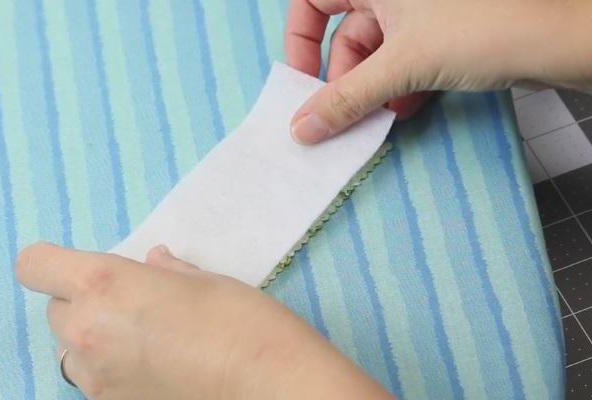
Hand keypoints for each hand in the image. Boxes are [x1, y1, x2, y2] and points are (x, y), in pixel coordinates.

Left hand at [16, 242, 394, 399]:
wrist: (269, 385)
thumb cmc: (242, 320)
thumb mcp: (206, 282)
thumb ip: (166, 271)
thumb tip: (152, 261)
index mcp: (107, 284)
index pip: (35, 265)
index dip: (54, 263)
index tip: (84, 267)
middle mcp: (88, 332)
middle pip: (56, 307)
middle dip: (84, 299)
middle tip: (131, 301)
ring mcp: (96, 377)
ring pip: (70, 347)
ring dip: (93, 335)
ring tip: (143, 336)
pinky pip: (93, 378)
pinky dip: (110, 366)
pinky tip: (155, 364)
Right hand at [286, 0, 591, 143]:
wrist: (554, 41)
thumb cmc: (480, 29)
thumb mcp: (401, 66)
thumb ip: (345, 99)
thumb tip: (302, 128)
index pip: (312, 0)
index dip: (299, 40)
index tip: (301, 82)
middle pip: (344, 34)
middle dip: (341, 79)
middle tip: (339, 116)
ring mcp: (416, 11)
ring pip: (374, 52)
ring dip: (372, 89)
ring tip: (377, 117)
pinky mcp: (438, 32)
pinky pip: (402, 60)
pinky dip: (398, 86)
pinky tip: (405, 109)